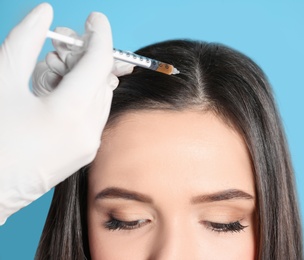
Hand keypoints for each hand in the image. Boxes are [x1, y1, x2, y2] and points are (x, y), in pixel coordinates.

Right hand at [0, 3, 127, 223]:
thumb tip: (45, 12)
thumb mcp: (2, 81)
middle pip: (101, 78)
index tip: (95, 19)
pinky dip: (82, 97)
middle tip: (58, 46)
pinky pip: (94, 114)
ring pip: (100, 96)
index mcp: (68, 114)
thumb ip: (25, 41)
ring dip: (83, 77)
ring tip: (50, 74)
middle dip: (85, 56)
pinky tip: (55, 95)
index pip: (98, 62)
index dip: (99, 35)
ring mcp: (89, 145)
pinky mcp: (85, 153)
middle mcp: (87, 132)